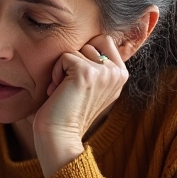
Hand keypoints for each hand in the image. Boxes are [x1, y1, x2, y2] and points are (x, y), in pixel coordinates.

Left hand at [31, 33, 128, 177]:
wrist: (60, 137)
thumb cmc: (67, 112)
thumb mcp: (91, 87)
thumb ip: (97, 65)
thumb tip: (89, 42)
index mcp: (120, 75)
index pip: (104, 40)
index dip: (84, 53)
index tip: (77, 79)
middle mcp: (117, 73)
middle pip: (89, 42)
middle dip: (73, 61)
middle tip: (68, 86)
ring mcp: (104, 73)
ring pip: (76, 50)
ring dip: (62, 68)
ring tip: (63, 90)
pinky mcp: (87, 73)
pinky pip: (64, 57)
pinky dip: (56, 73)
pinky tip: (58, 91)